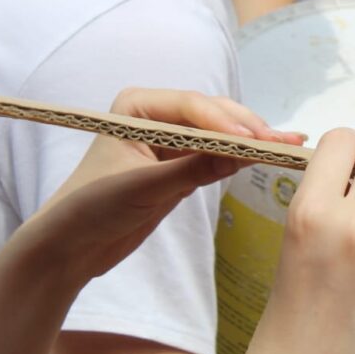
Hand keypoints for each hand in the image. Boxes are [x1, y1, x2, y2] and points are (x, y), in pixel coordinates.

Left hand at [26, 87, 304, 288]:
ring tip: (286, 143)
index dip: (225, 123)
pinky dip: (239, 157)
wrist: (67, 248)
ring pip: (218, 132)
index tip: (253, 141)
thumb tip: (241, 155)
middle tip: (282, 140)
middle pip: (211, 114)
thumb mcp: (143, 188)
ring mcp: (169, 139)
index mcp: (138, 105)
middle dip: (246, 128)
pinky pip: (214, 154)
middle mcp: (156, 114)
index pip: (191, 106)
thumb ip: (192, 169)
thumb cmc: (90, 209)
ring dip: (249, 140)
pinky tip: (265, 156)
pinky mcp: (178, 164)